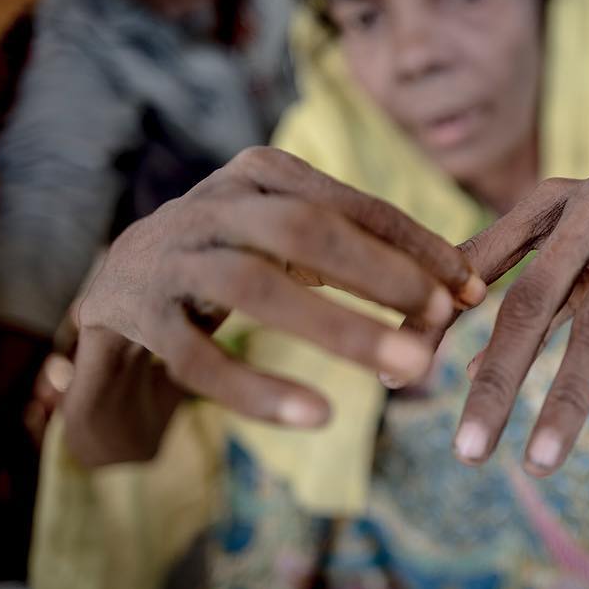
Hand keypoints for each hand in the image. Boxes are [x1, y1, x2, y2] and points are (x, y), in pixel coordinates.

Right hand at [63, 146, 484, 466]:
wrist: (117, 288)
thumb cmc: (230, 262)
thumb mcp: (292, 244)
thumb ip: (362, 255)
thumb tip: (463, 290)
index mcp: (260, 173)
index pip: (351, 205)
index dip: (416, 245)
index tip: (470, 289)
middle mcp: (211, 203)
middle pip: (305, 230)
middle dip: (382, 275)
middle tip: (443, 320)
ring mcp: (167, 256)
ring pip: (255, 287)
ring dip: (339, 329)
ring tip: (406, 367)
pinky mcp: (130, 315)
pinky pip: (198, 358)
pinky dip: (258, 389)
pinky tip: (317, 415)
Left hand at [448, 171, 588, 475]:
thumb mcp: (575, 257)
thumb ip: (526, 303)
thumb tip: (461, 373)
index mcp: (550, 200)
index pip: (477, 265)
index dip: (434, 320)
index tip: (393, 379)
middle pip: (534, 299)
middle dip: (499, 381)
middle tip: (468, 452)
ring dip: (568, 394)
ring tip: (541, 459)